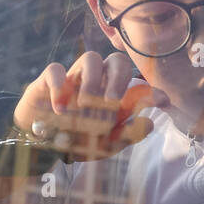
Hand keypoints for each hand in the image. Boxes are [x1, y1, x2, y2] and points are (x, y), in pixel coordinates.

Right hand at [13, 51, 160, 160]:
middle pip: (116, 60)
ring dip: (92, 81)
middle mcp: (97, 81)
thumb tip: (150, 123)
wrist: (40, 144)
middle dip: (118, 78)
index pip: (136, 83)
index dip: (151, 90)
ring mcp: (74, 78)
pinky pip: (55, 70)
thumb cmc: (78, 139)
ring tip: (85, 106)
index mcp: (113, 94)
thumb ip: (128, 135)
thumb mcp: (105, 145)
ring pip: (90, 58)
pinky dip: (59, 87)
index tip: (164, 102)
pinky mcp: (47, 81)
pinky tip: (59, 110)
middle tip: (112, 102)